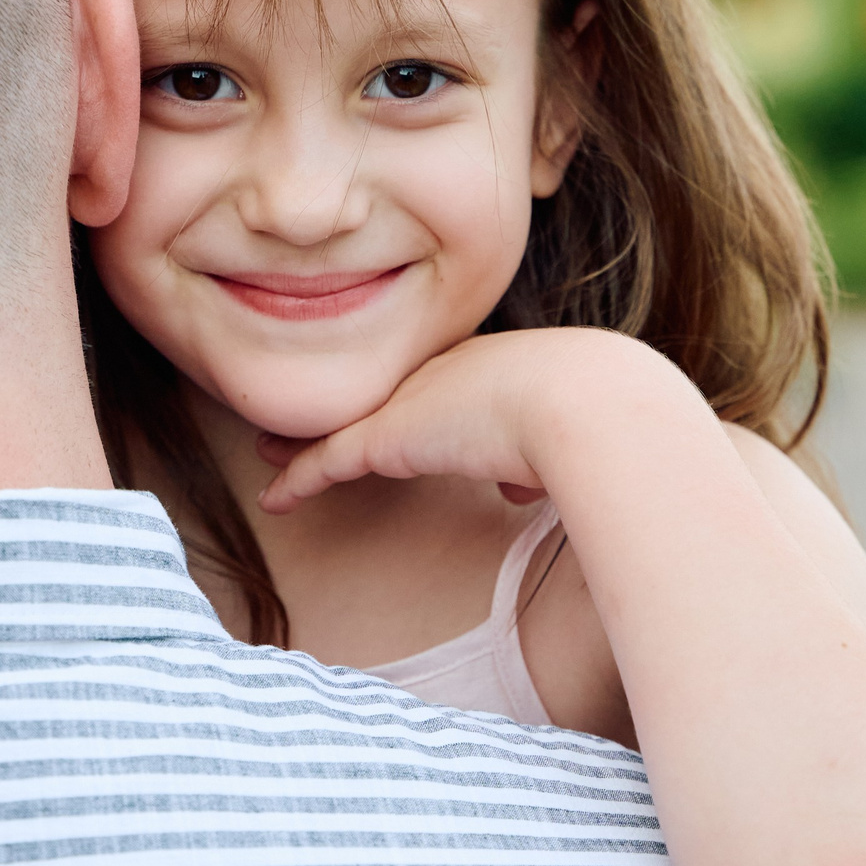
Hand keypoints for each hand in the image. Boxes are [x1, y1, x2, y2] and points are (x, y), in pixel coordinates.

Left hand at [256, 328, 692, 513]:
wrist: (585, 402)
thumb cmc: (598, 420)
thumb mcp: (566, 440)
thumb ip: (536, 463)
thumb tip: (522, 487)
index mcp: (490, 367)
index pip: (434, 386)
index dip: (404, 402)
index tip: (387, 415)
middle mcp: (443, 373)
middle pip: (376, 394)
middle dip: (342, 407)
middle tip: (303, 418)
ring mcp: (411, 401)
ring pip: (340, 422)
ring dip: (302, 438)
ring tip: (266, 447)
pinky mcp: (386, 437)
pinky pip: (326, 462)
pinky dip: (297, 480)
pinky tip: (273, 498)